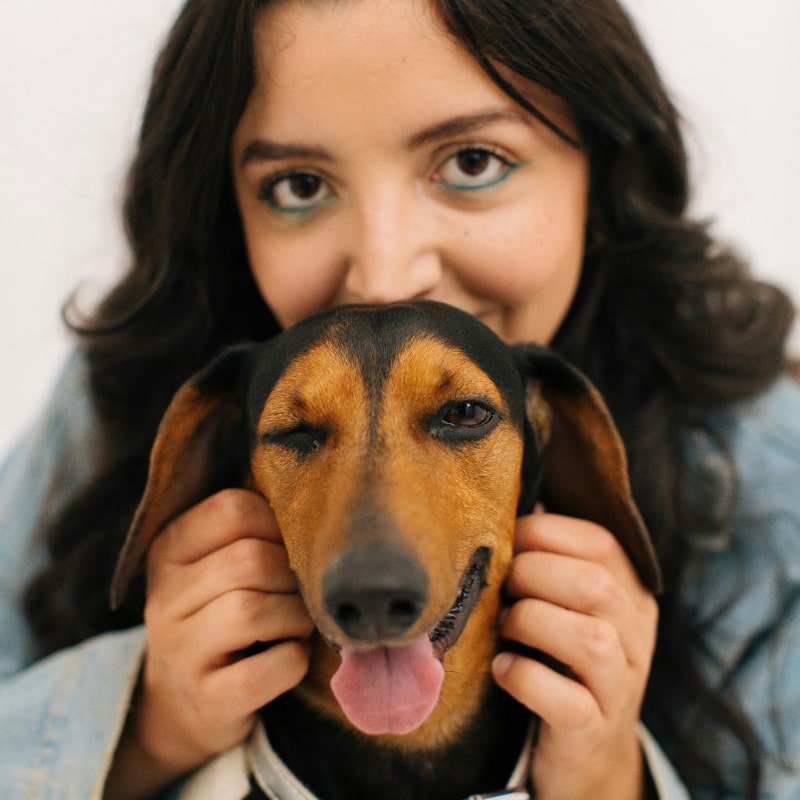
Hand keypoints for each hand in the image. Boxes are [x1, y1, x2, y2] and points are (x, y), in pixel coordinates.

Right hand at [105, 489, 313, 799]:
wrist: (189, 701)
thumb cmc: (222, 613)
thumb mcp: (219, 564)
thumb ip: (255, 532)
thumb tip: (320, 520)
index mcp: (168, 550)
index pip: (234, 509)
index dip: (276, 524)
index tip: (283, 549)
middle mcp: (163, 599)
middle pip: (250, 560)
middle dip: (290, 576)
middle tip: (295, 594)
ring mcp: (180, 653)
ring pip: (253, 610)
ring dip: (294, 616)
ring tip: (293, 625)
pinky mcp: (210, 700)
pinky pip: (270, 667)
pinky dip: (294, 659)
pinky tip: (288, 657)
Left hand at [492, 511, 657, 799]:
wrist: (587, 754)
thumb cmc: (564, 661)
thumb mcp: (570, 607)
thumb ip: (556, 560)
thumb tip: (526, 503)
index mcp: (631, 596)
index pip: (601, 544)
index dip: (546, 532)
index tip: (509, 540)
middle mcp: (636, 639)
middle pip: (596, 586)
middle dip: (533, 574)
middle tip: (503, 588)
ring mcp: (619, 688)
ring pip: (590, 640)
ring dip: (531, 622)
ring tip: (505, 627)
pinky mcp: (592, 731)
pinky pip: (566, 701)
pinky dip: (526, 678)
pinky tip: (503, 669)